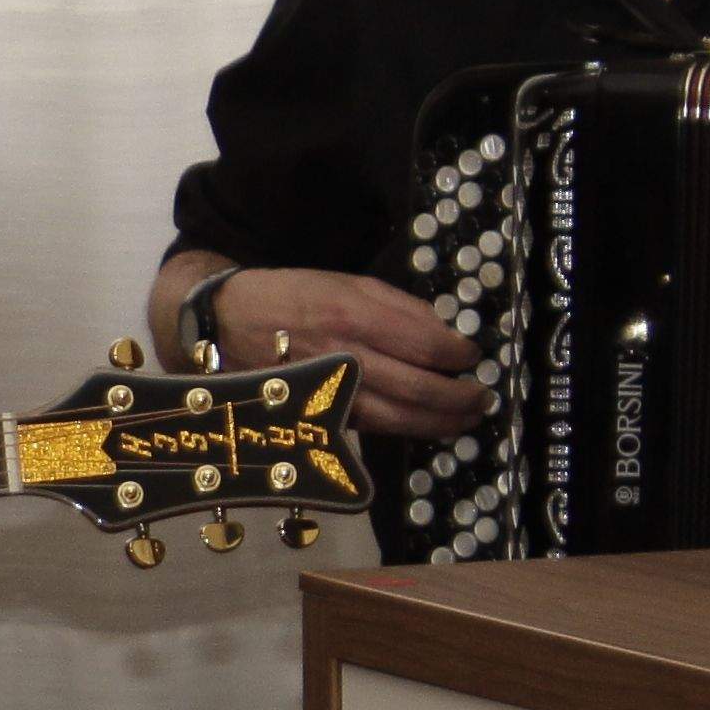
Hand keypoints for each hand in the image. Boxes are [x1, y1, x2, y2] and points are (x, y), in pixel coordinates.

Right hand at [174, 265, 488, 440]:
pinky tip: (426, 425)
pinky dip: (406, 428)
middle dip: (459, 398)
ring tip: (465, 419)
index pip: (424, 344)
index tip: (472, 357)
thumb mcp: (346, 281)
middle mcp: (344, 356)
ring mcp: (331, 392)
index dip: (458, 356)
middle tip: (481, 397)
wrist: (227, 324)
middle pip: (417, 388)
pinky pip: (373, 427)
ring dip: (440, 423)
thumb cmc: (292, 297)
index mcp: (352, 314)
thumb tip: (442, 333)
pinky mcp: (319, 416)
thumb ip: (397, 305)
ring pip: (398, 419)